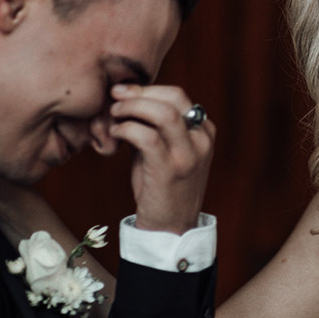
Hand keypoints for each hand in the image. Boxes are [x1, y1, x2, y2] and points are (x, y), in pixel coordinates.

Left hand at [100, 84, 213, 234]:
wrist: (170, 229)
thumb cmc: (163, 186)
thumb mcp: (165, 150)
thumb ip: (153, 126)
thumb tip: (124, 99)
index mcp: (203, 131)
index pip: (177, 95)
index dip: (147, 88)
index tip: (123, 91)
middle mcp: (201, 140)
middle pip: (173, 98)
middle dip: (139, 93)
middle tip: (115, 96)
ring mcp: (189, 155)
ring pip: (163, 114)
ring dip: (133, 108)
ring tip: (114, 114)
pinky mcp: (170, 170)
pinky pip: (147, 137)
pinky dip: (127, 129)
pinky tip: (116, 133)